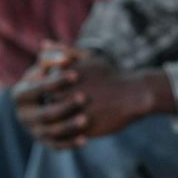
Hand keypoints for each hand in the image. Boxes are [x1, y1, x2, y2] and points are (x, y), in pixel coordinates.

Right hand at [12, 54, 87, 148]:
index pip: (36, 89)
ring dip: (68, 126)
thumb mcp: (53, 63)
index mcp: (20, 94)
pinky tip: (85, 139)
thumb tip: (64, 59)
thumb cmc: (53, 74)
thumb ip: (57, 57)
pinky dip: (70, 143)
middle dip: (64, 106)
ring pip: (50, 132)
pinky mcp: (45, 141)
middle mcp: (23, 115)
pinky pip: (57, 146)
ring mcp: (34, 130)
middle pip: (43, 114)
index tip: (76, 74)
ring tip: (86, 119)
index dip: (55, 81)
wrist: (56, 94)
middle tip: (84, 97)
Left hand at [15, 50, 175, 148]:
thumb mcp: (88, 59)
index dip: (54, 88)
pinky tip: (78, 123)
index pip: (45, 86)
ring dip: (62, 117)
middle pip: (50, 102)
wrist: (135, 95)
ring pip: (56, 120)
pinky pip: (67, 133)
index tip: (66, 88)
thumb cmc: (110, 75)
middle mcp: (70, 94)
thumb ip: (63, 51)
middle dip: (58, 103)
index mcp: (68, 77)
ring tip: (76, 113)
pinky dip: (69, 130)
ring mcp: (77, 112)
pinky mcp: (84, 129)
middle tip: (74, 102)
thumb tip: (43, 44)